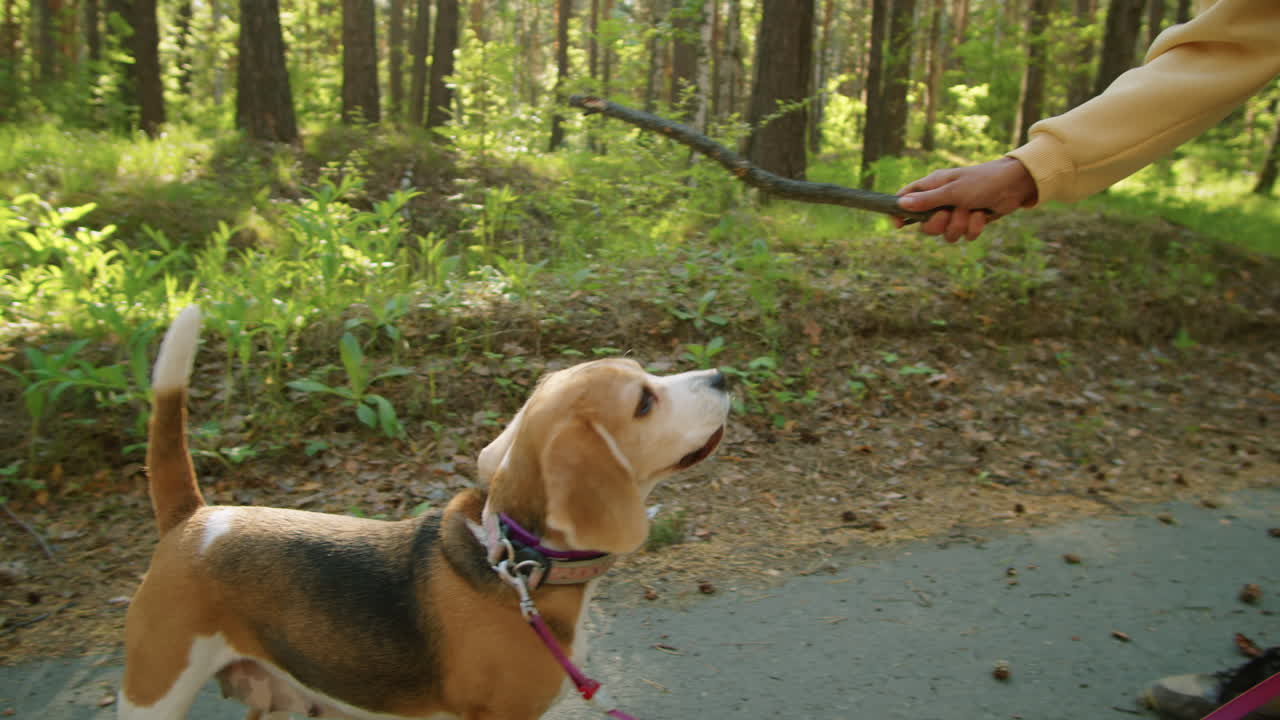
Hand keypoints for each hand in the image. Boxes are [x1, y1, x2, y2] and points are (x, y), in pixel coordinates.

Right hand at [893, 157, 1038, 241]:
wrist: (1015, 185)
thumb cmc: (982, 181)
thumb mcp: (952, 191)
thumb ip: (927, 200)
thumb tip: (901, 204)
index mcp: (933, 186)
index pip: (906, 199)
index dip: (899, 212)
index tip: (898, 225)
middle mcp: (941, 200)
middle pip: (925, 225)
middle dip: (938, 224)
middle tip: (947, 214)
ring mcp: (956, 212)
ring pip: (946, 233)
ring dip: (960, 225)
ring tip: (971, 211)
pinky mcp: (970, 221)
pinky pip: (964, 235)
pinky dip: (975, 227)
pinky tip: (983, 214)